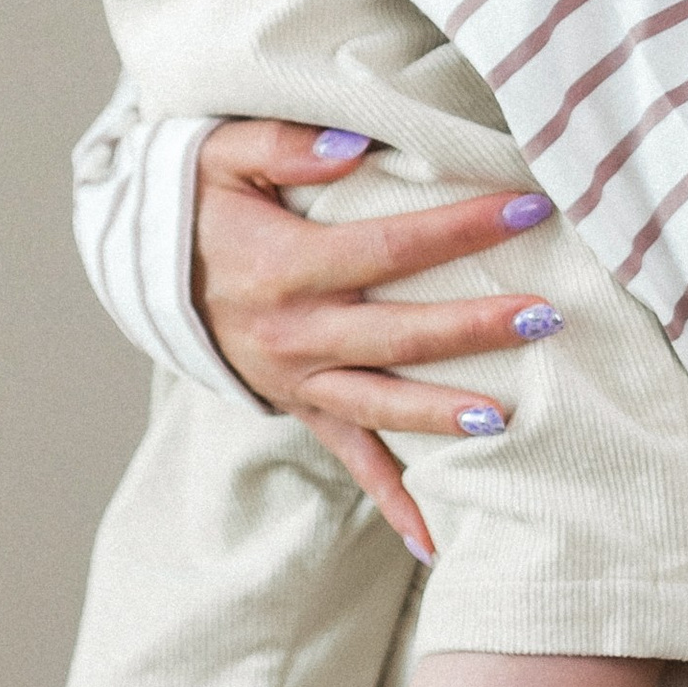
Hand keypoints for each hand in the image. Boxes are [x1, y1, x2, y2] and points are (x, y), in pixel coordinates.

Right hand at [193, 119, 563, 557]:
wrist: (143, 265)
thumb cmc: (198, 201)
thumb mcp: (222, 153)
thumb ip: (285, 145)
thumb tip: (355, 147)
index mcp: (285, 267)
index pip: (389, 248)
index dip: (459, 229)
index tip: (525, 208)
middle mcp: (294, 333)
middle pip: (398, 336)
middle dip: (475, 328)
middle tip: (544, 317)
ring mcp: (298, 379)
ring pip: (381, 407)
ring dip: (444, 415)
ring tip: (507, 417)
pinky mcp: (300, 406)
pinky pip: (351, 459)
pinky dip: (393, 502)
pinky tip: (437, 541)